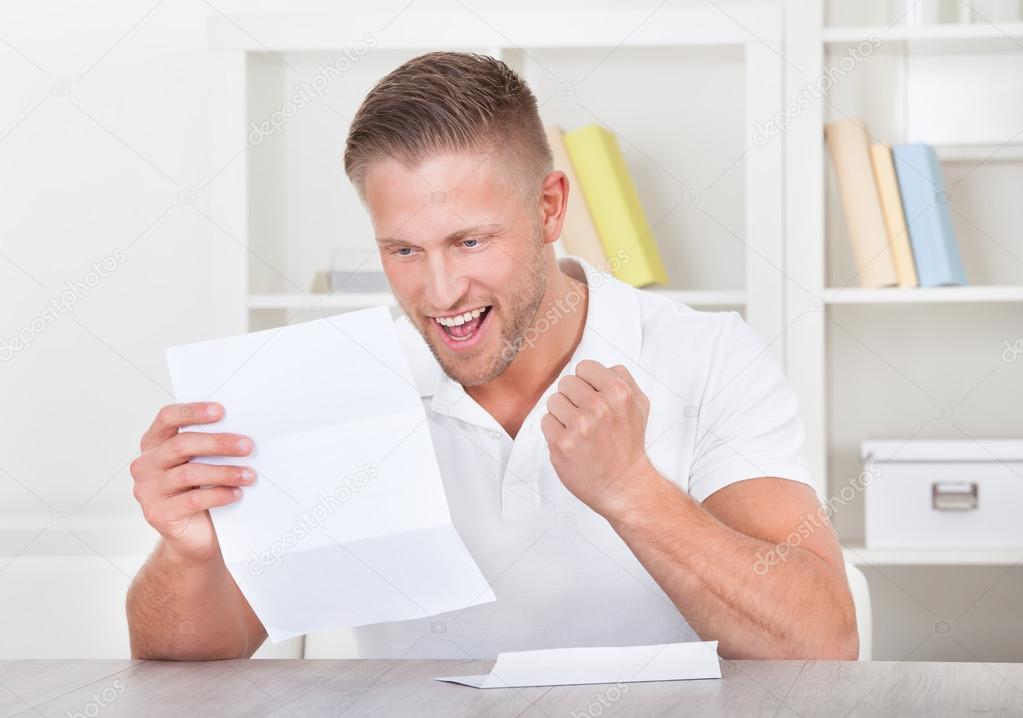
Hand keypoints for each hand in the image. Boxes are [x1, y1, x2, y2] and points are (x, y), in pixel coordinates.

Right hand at [130, 402, 254, 563]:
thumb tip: (241, 432)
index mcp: (153, 444)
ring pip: (189, 473)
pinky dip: (219, 494)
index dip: (192, 411)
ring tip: (249, 475)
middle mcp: (145, 465)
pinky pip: (192, 500)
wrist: (194, 537)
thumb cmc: (201, 492)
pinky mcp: (157, 514)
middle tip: (248, 446)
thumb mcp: (203, 464)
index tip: (221, 411)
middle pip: (181, 445)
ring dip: (224, 472)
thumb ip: (209, 447)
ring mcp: (147, 491)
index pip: (167, 418)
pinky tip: (237, 493)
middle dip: (218, 443)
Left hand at [541, 360, 655, 515]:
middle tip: (586, 417)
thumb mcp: (639, 405)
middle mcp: (599, 407)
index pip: (584, 367)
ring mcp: (579, 426)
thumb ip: (622, 379)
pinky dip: (555, 431)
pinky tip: (572, 442)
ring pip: (553, 401)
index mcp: (619, 393)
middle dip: (573, 398)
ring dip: (562, 414)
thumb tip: (600, 367)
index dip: (586, 382)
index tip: (592, 396)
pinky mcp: (562, 444)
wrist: (625, 485)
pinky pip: (546, 422)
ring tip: (579, 430)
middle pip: (566, 383)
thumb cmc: (629, 445)